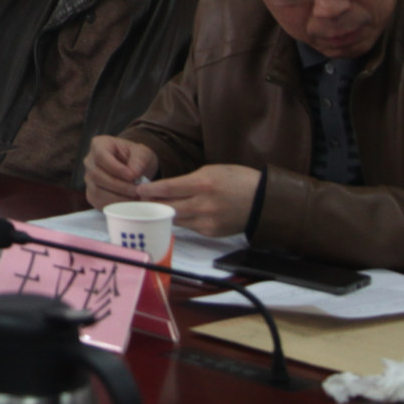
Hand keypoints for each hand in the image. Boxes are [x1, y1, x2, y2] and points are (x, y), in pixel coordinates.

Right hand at [83, 135, 159, 207]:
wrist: (133, 169)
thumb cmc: (136, 157)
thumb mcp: (142, 152)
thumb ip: (139, 159)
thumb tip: (133, 173)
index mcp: (99, 145)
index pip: (101, 156)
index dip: (116, 168)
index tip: (133, 176)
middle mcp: (89, 161)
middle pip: (97, 176)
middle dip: (120, 186)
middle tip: (138, 191)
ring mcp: (89, 179)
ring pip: (97, 191)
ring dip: (118, 198)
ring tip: (136, 198)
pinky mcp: (92, 194)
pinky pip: (99, 202)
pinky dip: (115, 206)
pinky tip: (129, 204)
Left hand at [138, 164, 261, 237]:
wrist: (264, 201)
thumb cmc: (238, 180)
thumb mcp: (212, 171)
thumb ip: (189, 180)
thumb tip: (168, 188)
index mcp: (202, 184)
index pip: (168, 188)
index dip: (150, 190)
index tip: (138, 190)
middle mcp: (203, 204)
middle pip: (168, 206)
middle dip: (152, 204)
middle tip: (139, 201)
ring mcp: (208, 221)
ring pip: (177, 219)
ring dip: (164, 213)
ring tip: (152, 208)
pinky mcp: (212, 232)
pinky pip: (190, 227)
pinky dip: (182, 220)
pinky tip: (176, 215)